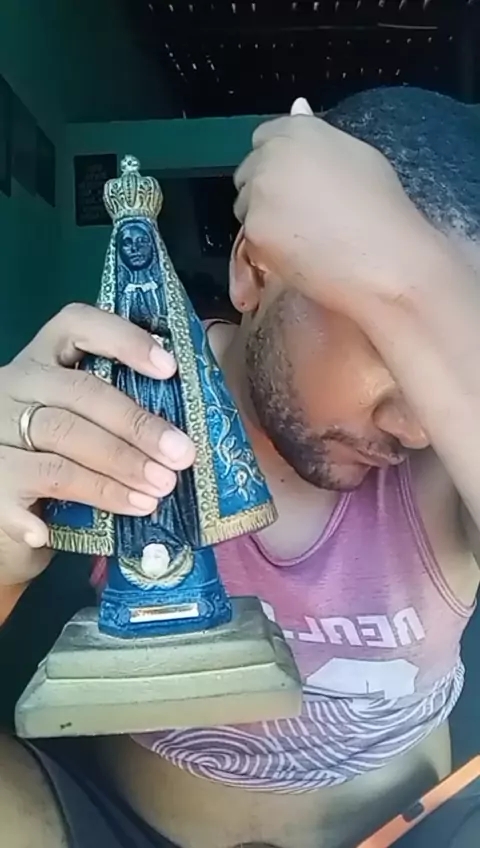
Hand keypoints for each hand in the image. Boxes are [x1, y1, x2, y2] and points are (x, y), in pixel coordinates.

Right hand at [0, 303, 194, 585]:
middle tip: (181, 455)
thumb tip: (192, 421)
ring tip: (159, 490)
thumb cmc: (62, 460)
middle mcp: (15, 384)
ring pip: (62, 440)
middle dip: (137, 426)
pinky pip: (36, 485)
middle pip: (80, 393)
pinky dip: (74, 498)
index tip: (170, 369)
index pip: (77, 326)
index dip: (124, 340)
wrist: (7, 513)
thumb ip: (125, 409)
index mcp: (44, 359)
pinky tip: (111, 513)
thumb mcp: (88, 425)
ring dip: (118, 467)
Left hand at [234, 98, 435, 315]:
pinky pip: (250, 239)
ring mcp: (259, 195)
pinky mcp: (254, 232)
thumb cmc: (379, 204)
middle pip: (249, 171)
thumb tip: (297, 106)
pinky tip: (295, 253)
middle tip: (295, 211)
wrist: (380, 255)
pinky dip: (265, 246)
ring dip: (261, 217)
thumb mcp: (357, 154)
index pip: (265, 137)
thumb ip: (318, 135)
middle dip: (265, 188)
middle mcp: (271, 158)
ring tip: (297, 235)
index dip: (277, 159)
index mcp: (297, 132)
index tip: (292, 178)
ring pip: (245, 207)